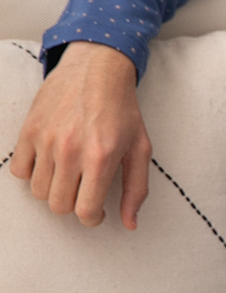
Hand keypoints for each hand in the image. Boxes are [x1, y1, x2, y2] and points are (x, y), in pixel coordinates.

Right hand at [10, 41, 151, 229]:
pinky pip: (19, 171)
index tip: (96, 211)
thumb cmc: (122, 110)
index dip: (92, 218)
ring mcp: (46, 140)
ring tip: (68, 175)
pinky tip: (49, 163)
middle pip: (58, 205)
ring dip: (53, 189)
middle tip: (83, 190)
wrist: (98, 69)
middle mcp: (71, 150)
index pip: (84, 211)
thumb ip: (137, 189)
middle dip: (73, 204)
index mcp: (101, 157)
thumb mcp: (140, 148)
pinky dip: (32, 173)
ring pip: (38, 191)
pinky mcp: (29, 130)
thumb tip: (130, 223)